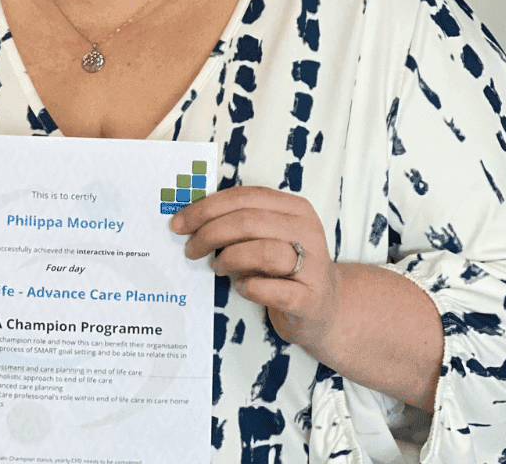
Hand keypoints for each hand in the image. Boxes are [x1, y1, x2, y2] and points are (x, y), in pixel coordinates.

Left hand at [170, 185, 340, 355]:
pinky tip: (241, 287)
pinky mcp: (311, 298)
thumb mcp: (265, 236)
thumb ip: (238, 222)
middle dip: (210, 233)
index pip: (244, 197)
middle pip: (248, 221)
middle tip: (190, 249)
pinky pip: (277, 290)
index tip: (179, 223)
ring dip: (230, 259)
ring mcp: (313, 265)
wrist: (326, 309)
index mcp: (294, 208)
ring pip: (264, 251)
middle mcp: (307, 231)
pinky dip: (251, 288)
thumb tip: (189, 218)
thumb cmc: (284, 268)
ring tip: (216, 268)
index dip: (206, 207)